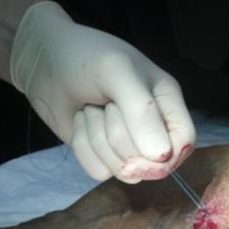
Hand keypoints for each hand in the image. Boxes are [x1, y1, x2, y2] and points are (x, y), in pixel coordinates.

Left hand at [10, 2, 195, 182]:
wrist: (42, 61)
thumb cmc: (84, 57)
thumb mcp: (116, 71)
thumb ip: (141, 110)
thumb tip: (161, 156)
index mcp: (167, 102)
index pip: (185, 141)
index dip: (166, 153)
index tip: (144, 150)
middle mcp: (153, 127)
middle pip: (150, 162)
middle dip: (118, 136)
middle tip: (105, 105)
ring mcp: (127, 145)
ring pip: (123, 171)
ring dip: (97, 140)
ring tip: (91, 110)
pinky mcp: (102, 155)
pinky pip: (99, 171)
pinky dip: (83, 148)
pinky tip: (82, 123)